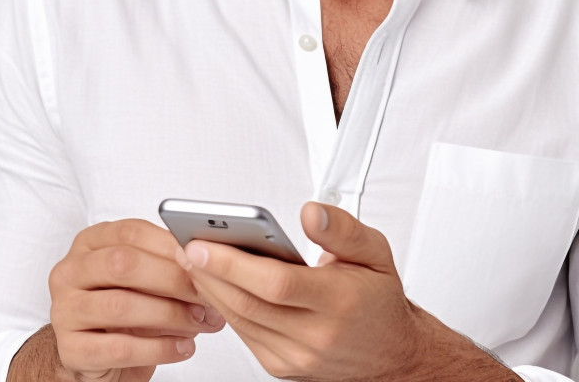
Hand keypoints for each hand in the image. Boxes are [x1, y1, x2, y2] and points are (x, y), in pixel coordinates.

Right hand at [47, 219, 225, 381]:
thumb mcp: (142, 277)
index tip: (201, 258)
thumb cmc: (124, 307)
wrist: (93, 356)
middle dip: (172, 279)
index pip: (131, 232)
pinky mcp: (69, 349)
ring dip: (170, 315)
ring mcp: (64, 310)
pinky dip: (159, 348)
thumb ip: (166, 263)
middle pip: (123, 265)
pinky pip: (119, 348)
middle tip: (205, 294)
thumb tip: (208, 261)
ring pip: (121, 306)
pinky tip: (183, 347)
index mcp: (90, 242)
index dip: (169, 245)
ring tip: (199, 322)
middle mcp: (70, 271)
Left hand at [176, 203, 512, 380]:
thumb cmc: (379, 299)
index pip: (277, 284)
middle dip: (210, 273)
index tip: (204, 243)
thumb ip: (342, 228)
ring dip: (211, 289)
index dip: (234, 264)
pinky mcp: (282, 367)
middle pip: (249, 303)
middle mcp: (316, 336)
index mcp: (339, 302)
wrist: (392, 354)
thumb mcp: (375, 251)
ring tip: (193, 258)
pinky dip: (225, 306)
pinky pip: (245, 334)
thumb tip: (310, 213)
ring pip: (241, 320)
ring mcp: (296, 357)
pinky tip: (214, 283)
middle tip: (186, 244)